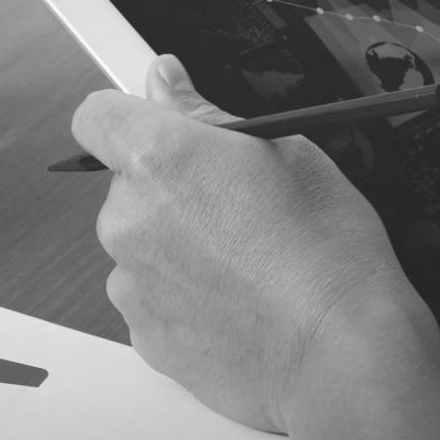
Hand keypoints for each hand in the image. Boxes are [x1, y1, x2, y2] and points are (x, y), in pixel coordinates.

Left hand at [71, 56, 438, 432]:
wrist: (342, 355)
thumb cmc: (327, 253)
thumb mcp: (289, 149)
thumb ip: (206, 114)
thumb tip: (165, 84)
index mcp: (157, 160)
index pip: (97, 115)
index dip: (131, 116)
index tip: (166, 128)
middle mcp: (127, 221)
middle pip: (127, 186)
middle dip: (172, 188)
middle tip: (238, 205)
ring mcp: (130, 285)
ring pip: (142, 244)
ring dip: (178, 244)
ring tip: (248, 262)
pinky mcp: (145, 337)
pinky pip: (154, 298)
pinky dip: (186, 295)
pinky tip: (241, 301)